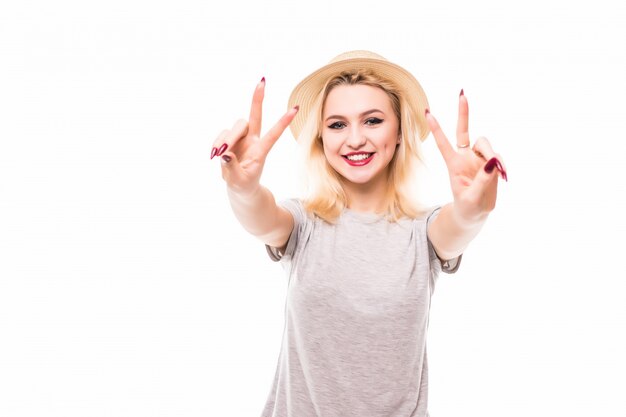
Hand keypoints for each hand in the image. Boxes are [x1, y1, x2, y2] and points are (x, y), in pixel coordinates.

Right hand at [211, 77, 298, 195]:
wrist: (239, 187)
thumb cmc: (243, 184)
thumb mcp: (238, 181)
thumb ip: (232, 168)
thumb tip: (225, 154)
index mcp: (261, 151)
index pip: (273, 135)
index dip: (283, 122)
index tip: (295, 108)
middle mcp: (253, 141)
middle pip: (255, 117)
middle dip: (258, 100)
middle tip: (262, 83)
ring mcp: (241, 139)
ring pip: (236, 127)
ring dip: (228, 138)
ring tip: (219, 154)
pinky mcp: (229, 140)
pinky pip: (222, 135)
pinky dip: (216, 143)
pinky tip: (214, 155)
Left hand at [425, 90, 506, 223]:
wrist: (474, 215)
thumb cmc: (467, 207)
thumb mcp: (472, 197)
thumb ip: (483, 180)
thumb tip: (493, 161)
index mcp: (453, 165)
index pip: (443, 143)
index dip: (436, 128)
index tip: (428, 112)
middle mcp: (465, 157)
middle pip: (464, 131)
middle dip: (463, 113)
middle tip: (462, 94)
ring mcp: (478, 159)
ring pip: (486, 144)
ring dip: (493, 154)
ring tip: (499, 172)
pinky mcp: (490, 164)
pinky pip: (497, 158)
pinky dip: (501, 165)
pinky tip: (503, 176)